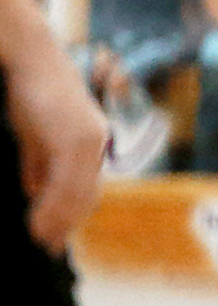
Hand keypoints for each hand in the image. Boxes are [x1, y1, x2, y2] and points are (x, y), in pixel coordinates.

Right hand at [6, 43, 107, 252]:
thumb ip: (39, 165)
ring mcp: (91, 142)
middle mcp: (97, 144)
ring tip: (40, 240)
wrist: (30, 58)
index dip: (71, 215)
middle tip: (46, 247)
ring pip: (77, 194)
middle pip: (85, 196)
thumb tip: (36, 195)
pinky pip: (68, 183)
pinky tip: (39, 221)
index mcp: (91, 144)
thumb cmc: (31, 92)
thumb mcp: (34, 136)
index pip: (87, 189)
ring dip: (57, 221)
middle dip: (66, 224)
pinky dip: (52, 206)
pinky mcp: (78, 139)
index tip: (55, 238)